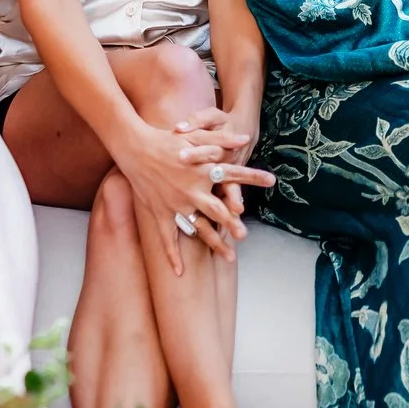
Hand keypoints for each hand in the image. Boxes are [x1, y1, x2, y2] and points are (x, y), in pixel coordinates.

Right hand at [114, 121, 274, 274]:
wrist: (136, 149)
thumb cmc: (167, 140)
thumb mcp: (196, 135)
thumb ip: (222, 139)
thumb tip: (245, 138)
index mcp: (203, 172)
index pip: (234, 175)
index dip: (254, 177)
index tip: (272, 180)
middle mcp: (192, 191)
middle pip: (217, 211)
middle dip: (232, 224)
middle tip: (245, 236)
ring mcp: (176, 205)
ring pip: (198, 229)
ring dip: (214, 243)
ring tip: (230, 258)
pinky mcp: (160, 213)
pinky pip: (167, 238)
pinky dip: (172, 256)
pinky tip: (179, 272)